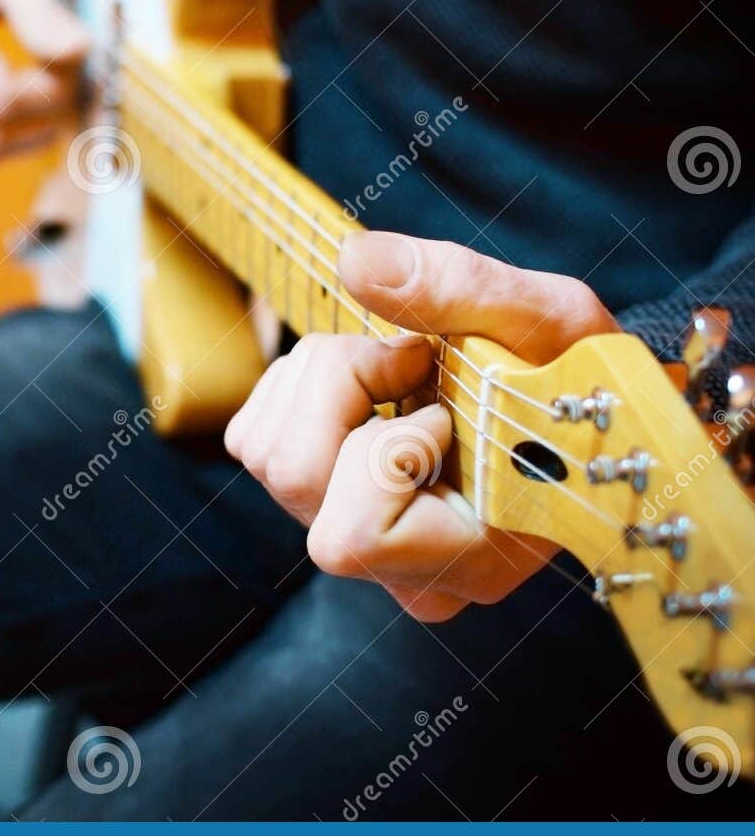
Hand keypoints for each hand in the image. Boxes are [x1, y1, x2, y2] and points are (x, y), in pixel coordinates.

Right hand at [0, 0, 90, 161]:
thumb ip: (40, 10)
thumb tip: (81, 53)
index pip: (0, 98)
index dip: (51, 90)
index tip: (77, 55)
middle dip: (45, 115)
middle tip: (75, 74)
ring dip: (30, 132)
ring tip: (59, 88)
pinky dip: (13, 130)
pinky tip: (37, 98)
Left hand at [224, 231, 618, 621]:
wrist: (581, 402)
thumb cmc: (579, 374)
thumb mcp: (550, 321)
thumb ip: (462, 293)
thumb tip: (357, 263)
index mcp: (468, 562)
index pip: (352, 536)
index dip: (387, 449)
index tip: (448, 408)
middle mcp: (399, 571)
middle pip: (293, 476)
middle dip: (344, 385)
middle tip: (417, 365)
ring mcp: (354, 541)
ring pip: (264, 451)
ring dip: (323, 378)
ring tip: (403, 376)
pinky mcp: (315, 500)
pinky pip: (254, 435)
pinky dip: (300, 386)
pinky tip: (370, 388)